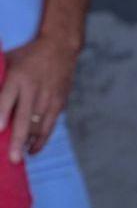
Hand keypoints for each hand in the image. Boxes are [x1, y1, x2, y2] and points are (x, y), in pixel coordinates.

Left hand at [0, 35, 78, 162]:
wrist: (59, 48)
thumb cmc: (27, 55)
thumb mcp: (8, 60)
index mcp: (18, 78)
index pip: (6, 100)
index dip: (1, 116)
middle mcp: (34, 90)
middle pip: (24, 119)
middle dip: (17, 141)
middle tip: (12, 159)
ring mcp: (48, 98)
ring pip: (38, 127)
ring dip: (28, 144)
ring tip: (19, 157)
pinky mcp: (59, 104)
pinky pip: (49, 126)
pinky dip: (41, 140)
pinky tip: (33, 150)